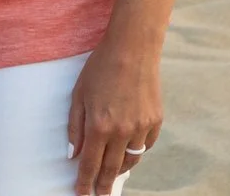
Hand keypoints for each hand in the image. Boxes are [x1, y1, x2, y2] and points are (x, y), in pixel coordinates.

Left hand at [67, 39, 160, 194]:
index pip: (90, 164)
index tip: (81, 193)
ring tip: (112, 174)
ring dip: (120, 169)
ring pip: (131, 160)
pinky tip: (129, 148)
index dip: (84, 182)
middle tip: (99, 194)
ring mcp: (141, 127)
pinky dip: (136, 149)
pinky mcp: (156, 121)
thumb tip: (73, 153)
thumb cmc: (100, 69)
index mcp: (99, 126)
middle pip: (111, 168)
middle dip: (103, 185)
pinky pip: (146, 144)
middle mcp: (121, 131)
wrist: (132, 49)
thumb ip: (75, 126)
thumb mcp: (78, 95)